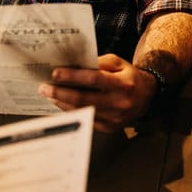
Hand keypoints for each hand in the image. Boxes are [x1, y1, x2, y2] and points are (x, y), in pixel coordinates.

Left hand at [38, 54, 157, 131]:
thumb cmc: (129, 76)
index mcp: (124, 84)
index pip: (94, 79)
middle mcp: (120, 103)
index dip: (73, 77)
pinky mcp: (109, 128)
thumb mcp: (119, 63)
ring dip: (62, 103)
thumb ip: (100, 63)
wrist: (147, 97)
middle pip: (84, 99)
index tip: (55, 73)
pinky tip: (61, 104)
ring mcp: (114, 118)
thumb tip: (75, 66)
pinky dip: (71, 112)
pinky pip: (85, 120)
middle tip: (44, 87)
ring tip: (49, 95)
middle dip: (60, 92)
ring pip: (82, 111)